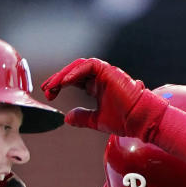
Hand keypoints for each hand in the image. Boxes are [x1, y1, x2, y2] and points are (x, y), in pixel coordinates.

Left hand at [42, 57, 166, 138]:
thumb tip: (66, 118)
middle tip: (46, 89)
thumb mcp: (96, 120)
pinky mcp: (108, 70)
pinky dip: (75, 72)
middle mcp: (100, 77)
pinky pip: (88, 66)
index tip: (49, 94)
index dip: (60, 85)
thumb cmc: (123, 121)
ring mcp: (104, 72)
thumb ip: (82, 117)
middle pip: (74, 71)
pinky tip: (65, 83)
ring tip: (52, 86)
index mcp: (97, 87)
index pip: (74, 80)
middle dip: (58, 79)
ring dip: (64, 75)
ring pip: (78, 66)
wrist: (139, 119)